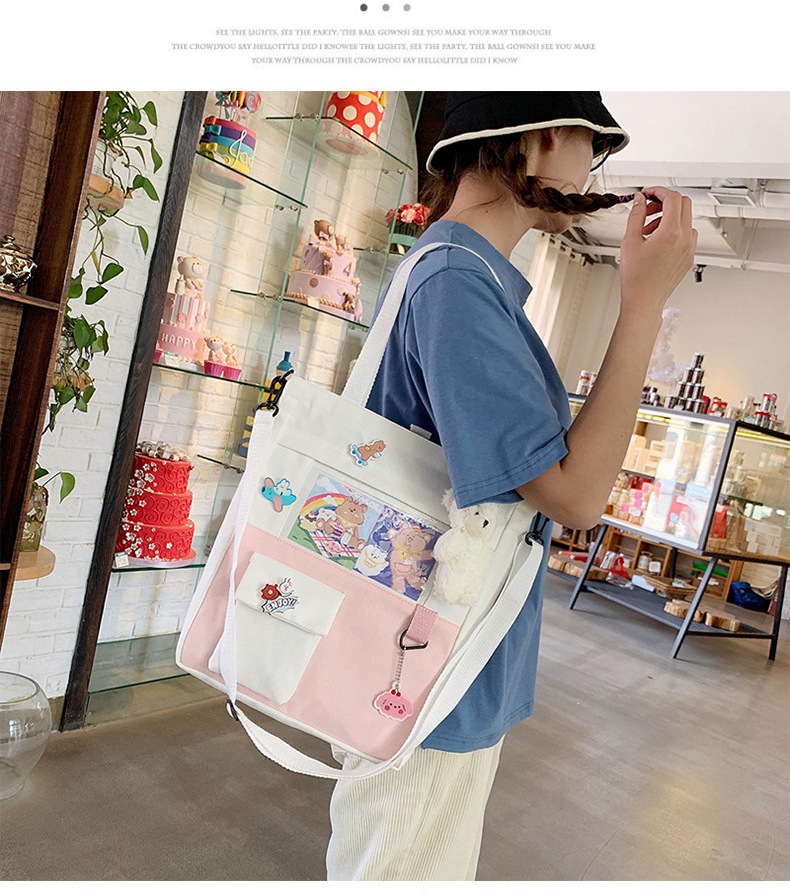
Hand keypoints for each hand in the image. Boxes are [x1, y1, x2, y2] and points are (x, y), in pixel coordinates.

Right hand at [619, 186, 697, 319]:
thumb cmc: (636, 277)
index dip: (658, 191)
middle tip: (648, 208)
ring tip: (649, 230)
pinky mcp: (689, 256)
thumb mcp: (630, 241)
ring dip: (669, 217)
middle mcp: (685, 239)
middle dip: (665, 201)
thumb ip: (636, 215)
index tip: (647, 193)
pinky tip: (657, 241)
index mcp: (671, 233)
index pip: (672, 198)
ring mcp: (690, 248)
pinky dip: (674, 230)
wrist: (644, 300)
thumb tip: (639, 200)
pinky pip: (687, 234)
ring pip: (686, 219)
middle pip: (684, 204)